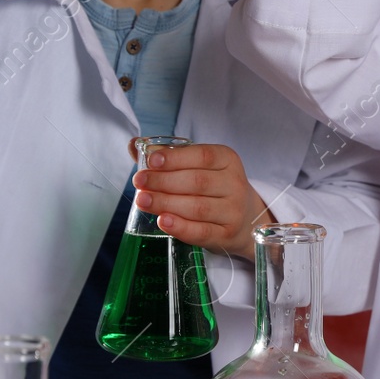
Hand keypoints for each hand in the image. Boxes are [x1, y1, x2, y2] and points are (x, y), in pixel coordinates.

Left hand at [130, 141, 274, 258]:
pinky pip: (201, 232)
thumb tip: (134, 144)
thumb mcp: (200, 167)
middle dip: (163, 182)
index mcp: (227, 160)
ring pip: (197, 207)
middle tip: (139, 182)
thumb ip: (168, 156)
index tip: (152, 161)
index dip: (176, 158)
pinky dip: (180, 227)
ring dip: (166, 204)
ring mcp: (233, 211)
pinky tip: (163, 221)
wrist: (246, 219)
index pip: (203, 156)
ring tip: (143, 201)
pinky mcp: (227, 234)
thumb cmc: (214, 188)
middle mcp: (234, 184)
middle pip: (197, 182)